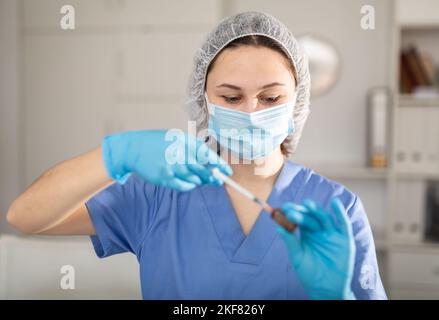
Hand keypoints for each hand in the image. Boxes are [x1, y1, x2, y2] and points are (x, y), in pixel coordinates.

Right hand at [102, 130, 231, 190]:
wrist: (133, 149)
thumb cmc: (157, 144)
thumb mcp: (175, 140)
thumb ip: (191, 150)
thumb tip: (209, 165)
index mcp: (183, 141)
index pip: (206, 154)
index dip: (219, 164)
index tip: (227, 171)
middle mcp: (178, 153)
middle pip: (202, 169)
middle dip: (213, 176)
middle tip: (218, 180)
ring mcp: (171, 166)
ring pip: (194, 178)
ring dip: (200, 180)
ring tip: (200, 179)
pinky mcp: (164, 177)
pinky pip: (183, 186)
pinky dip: (189, 186)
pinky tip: (190, 183)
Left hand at [277, 198, 355, 299]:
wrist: (325, 289)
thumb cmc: (309, 273)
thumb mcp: (297, 257)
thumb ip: (290, 242)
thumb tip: (278, 227)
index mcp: (307, 233)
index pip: (299, 219)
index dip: (292, 212)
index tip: (283, 208)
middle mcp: (319, 231)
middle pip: (310, 217)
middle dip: (301, 212)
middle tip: (290, 209)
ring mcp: (332, 234)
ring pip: (324, 218)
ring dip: (316, 210)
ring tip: (307, 204)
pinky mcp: (345, 239)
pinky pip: (343, 224)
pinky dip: (340, 213)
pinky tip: (335, 202)